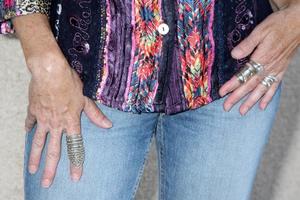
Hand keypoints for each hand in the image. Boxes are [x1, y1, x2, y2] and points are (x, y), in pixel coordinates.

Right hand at [25, 54, 112, 187]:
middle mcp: (56, 124)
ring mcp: (43, 119)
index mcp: (70, 122)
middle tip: (46, 183)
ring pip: (38, 142)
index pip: (74, 147)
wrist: (50, 72)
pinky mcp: (34, 110)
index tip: (74, 177)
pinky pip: (31, 122)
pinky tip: (27, 133)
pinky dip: (29, 128)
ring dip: (35, 157)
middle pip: (53, 151)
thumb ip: (95, 114)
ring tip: (32, 170)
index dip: (75, 163)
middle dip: (50, 169)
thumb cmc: (70, 83)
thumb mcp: (85, 99)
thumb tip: (108, 125)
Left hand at [219, 3, 299, 114]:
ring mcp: (276, 70)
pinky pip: (274, 87)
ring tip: (242, 112)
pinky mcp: (281, 70)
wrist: (298, 23)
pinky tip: (262, 106)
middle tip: (226, 107)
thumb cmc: (278, 25)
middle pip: (250, 85)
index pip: (244, 75)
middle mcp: (269, 67)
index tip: (221, 92)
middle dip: (237, 97)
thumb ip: (247, 44)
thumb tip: (234, 55)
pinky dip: (268, 97)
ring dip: (251, 101)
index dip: (232, 84)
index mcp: (262, 58)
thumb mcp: (261, 30)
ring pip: (261, 89)